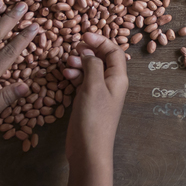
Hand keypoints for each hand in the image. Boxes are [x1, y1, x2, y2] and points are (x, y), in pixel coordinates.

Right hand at [62, 32, 127, 165]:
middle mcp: (111, 84)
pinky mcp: (88, 102)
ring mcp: (99, 93)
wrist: (88, 150)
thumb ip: (92, 65)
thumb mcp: (93, 86)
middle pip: (102, 59)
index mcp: (118, 78)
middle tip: (74, 49)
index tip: (84, 36)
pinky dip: (75, 76)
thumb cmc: (94, 119)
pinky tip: (66, 75)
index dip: (100, 41)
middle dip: (88, 51)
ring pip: (90, 70)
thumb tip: (89, 52)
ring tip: (68, 64)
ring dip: (79, 63)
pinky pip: (83, 82)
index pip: (114, 51)